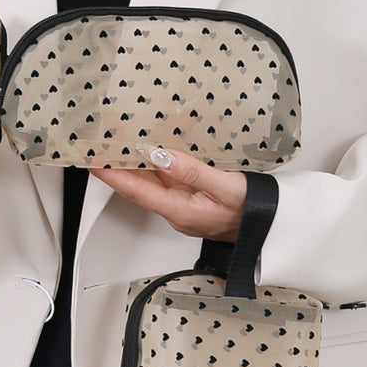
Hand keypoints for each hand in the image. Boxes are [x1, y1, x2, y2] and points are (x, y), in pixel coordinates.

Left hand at [90, 147, 245, 242]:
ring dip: (134, 161)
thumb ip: (193, 172)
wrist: (273, 226)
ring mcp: (182, 204)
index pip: (136, 191)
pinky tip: (152, 148)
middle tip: (101, 142)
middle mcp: (176, 210)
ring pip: (151, 181)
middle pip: (138, 186)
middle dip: (117, 164)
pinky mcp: (191, 198)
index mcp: (181, 211)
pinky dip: (156, 162)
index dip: (112, 175)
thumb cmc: (254, 211)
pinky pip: (168, 178)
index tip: (93, 160)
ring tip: (118, 141)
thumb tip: (162, 157)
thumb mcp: (226, 188)